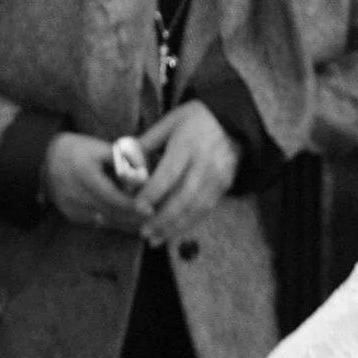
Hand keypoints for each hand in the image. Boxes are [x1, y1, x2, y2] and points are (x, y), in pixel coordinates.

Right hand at [42, 132, 148, 232]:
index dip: (133, 206)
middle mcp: (76, 195)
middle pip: (111, 214)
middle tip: (156, 220)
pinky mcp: (71, 215)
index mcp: (85, 176)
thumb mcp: (98, 147)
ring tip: (147, 224)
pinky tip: (129, 223)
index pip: (113, 197)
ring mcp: (71, 208)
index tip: (151, 210)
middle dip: (134, 219)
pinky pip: (97, 223)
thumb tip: (144, 174)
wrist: (44, 158)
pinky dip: (114, 223)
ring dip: (126, 224)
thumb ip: (122, 159)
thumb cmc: (76, 149)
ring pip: (105, 222)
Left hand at [133, 102, 239, 244]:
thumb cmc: (194, 119)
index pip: (169, 173)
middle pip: (183, 197)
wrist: (233, 119)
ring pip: (196, 208)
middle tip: (144, 233)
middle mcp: (205, 163)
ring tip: (156, 239)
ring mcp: (218, 176)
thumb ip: (147, 143)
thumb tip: (124, 164)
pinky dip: (190, 223)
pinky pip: (207, 208)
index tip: (137, 207)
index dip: (153, 192)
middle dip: (163, 219)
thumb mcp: (169, 122)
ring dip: (175, 227)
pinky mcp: (226, 185)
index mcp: (187, 145)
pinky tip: (175, 231)